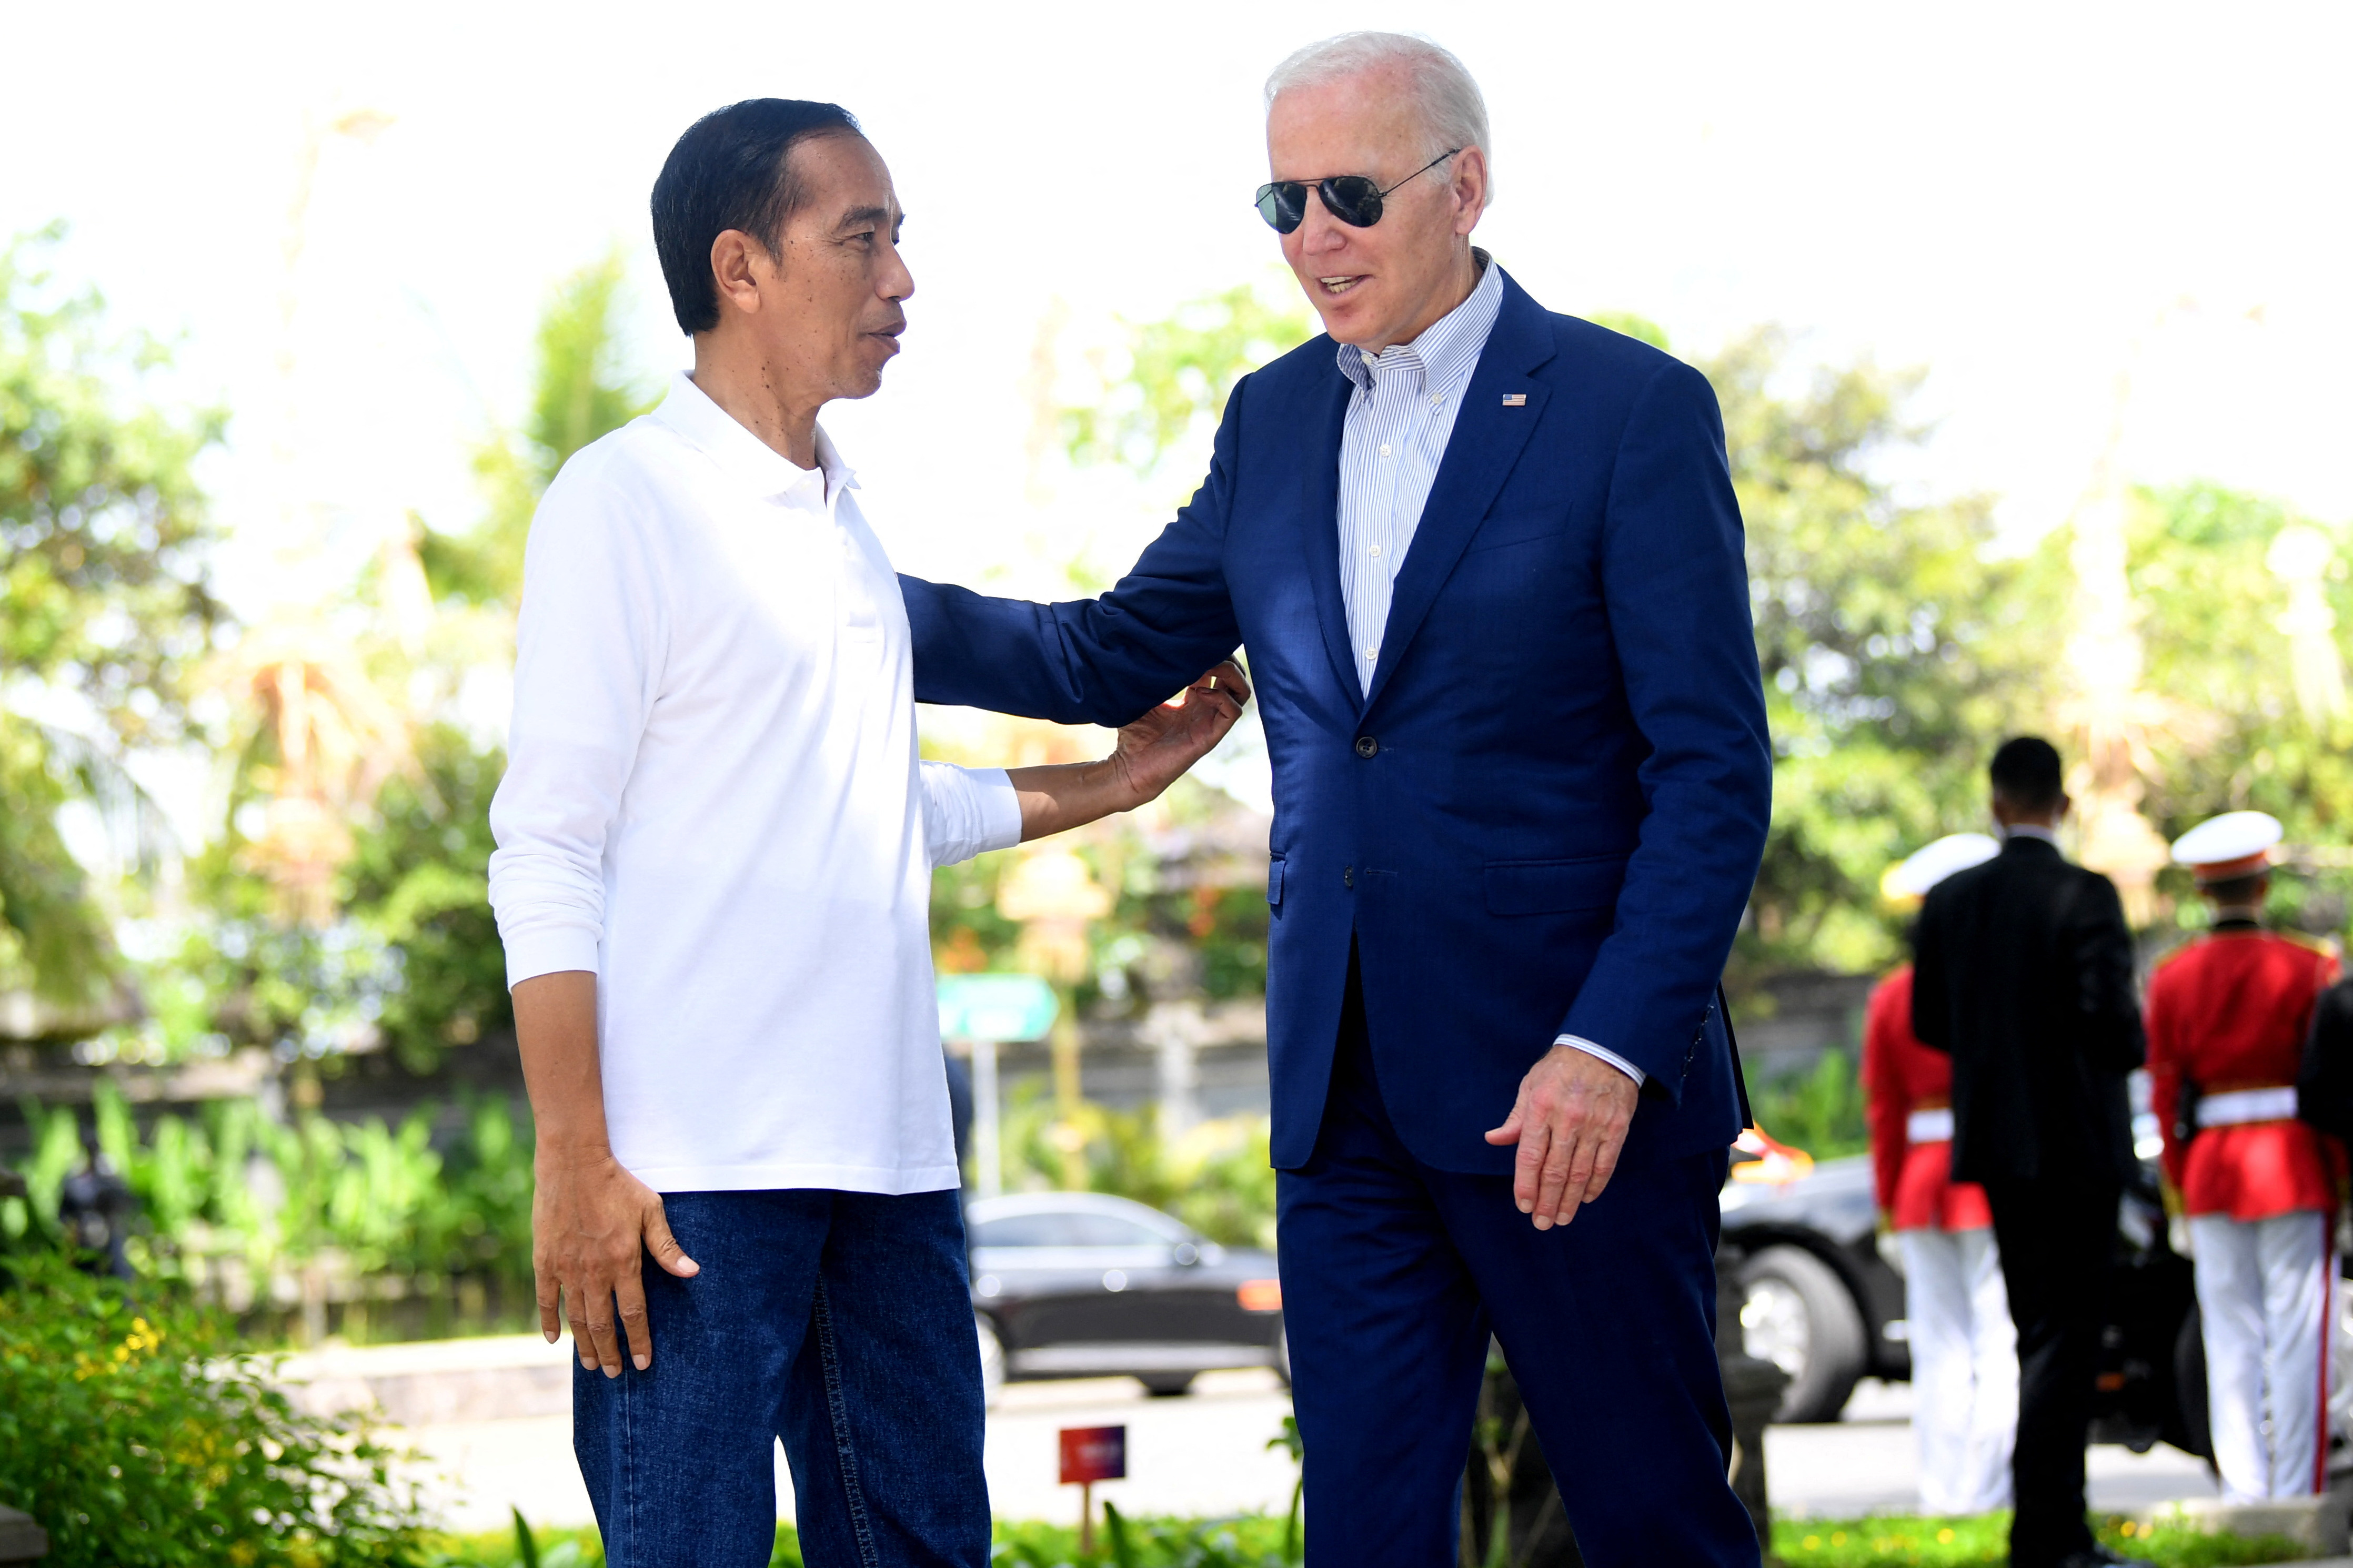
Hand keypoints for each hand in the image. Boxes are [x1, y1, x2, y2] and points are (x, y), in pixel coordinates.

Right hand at [532, 1143, 698, 1375]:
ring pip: (576, 1318)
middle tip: (614, 1373)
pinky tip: (553, 1340)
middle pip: (603, 1324)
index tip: (643, 1363)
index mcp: (624, 1262)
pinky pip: (546, 1300)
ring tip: (590, 1364)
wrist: (574, 1164)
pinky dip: (549, 1322)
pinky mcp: (544, 1261)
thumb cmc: (618, 1185)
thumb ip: (667, 1247)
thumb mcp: (651, 1211)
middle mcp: (594, 1272)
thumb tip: (692, 1273)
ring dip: (584, 1344)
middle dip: (610, 1352)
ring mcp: (567, 1268)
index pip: (633, 1314)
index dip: (639, 1341)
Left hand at [1106, 661, 1250, 804]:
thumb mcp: (1142, 696)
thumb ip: (1154, 675)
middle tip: (1205, 653)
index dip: (1211, 653)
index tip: (1190, 647)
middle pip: (1235, 676)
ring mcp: (1210, 721)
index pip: (1218, 668)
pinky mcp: (1210, 736)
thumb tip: (1152, 648)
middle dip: (1225, 658)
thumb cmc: (1132, 734)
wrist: (1129, 767)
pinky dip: (1222, 696)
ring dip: (1230, 674)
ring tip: (1209, 668)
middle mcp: (1206, 708)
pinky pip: (1234, 711)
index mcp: (1193, 697)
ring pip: (1242, 691)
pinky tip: (1199, 692)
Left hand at [1483, 1045, 1638, 1228]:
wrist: (1603, 1048)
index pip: (1530, 1156)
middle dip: (1546, 1202)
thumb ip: (1515, 1118)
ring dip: (1569, 1201)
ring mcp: (1595, 1125)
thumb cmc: (1560, 1068)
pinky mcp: (1617, 1128)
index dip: (1526, 1185)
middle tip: (1542, 1224)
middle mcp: (1568, 1119)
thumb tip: (1493, 1140)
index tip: (1523, 1206)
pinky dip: (1595, 1186)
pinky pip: (1605, 1165)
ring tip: (1561, 1219)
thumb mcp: (1531, 1085)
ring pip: (1580, 1173)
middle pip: (1555, 1171)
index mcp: (1541, 1108)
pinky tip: (1586, 1200)